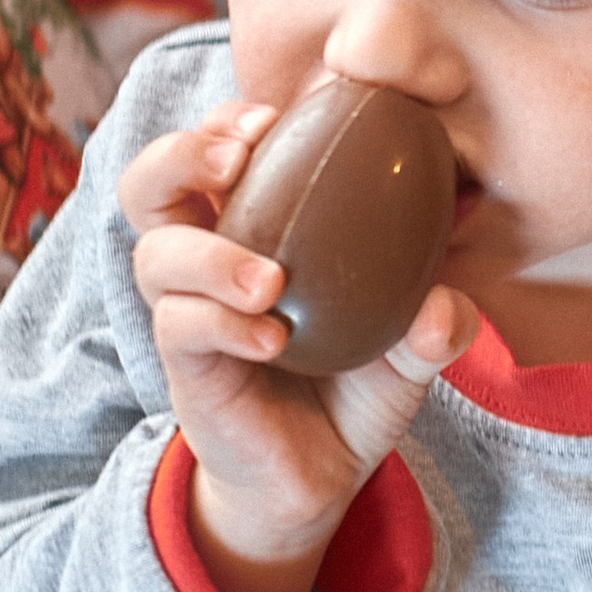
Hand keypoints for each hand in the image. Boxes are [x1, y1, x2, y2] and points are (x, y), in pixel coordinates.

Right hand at [121, 99, 474, 591]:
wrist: (320, 476)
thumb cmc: (356, 386)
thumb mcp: (414, 349)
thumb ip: (438, 322)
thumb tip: (442, 305)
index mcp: (258, 227)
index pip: (217, 149)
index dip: (229, 120)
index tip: (276, 115)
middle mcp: (211, 258)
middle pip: (149, 182)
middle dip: (181, 152)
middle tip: (239, 157)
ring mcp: (192, 312)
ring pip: (155, 253)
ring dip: (209, 254)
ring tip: (270, 280)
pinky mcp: (187, 367)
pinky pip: (178, 326)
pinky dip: (222, 323)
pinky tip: (272, 339)